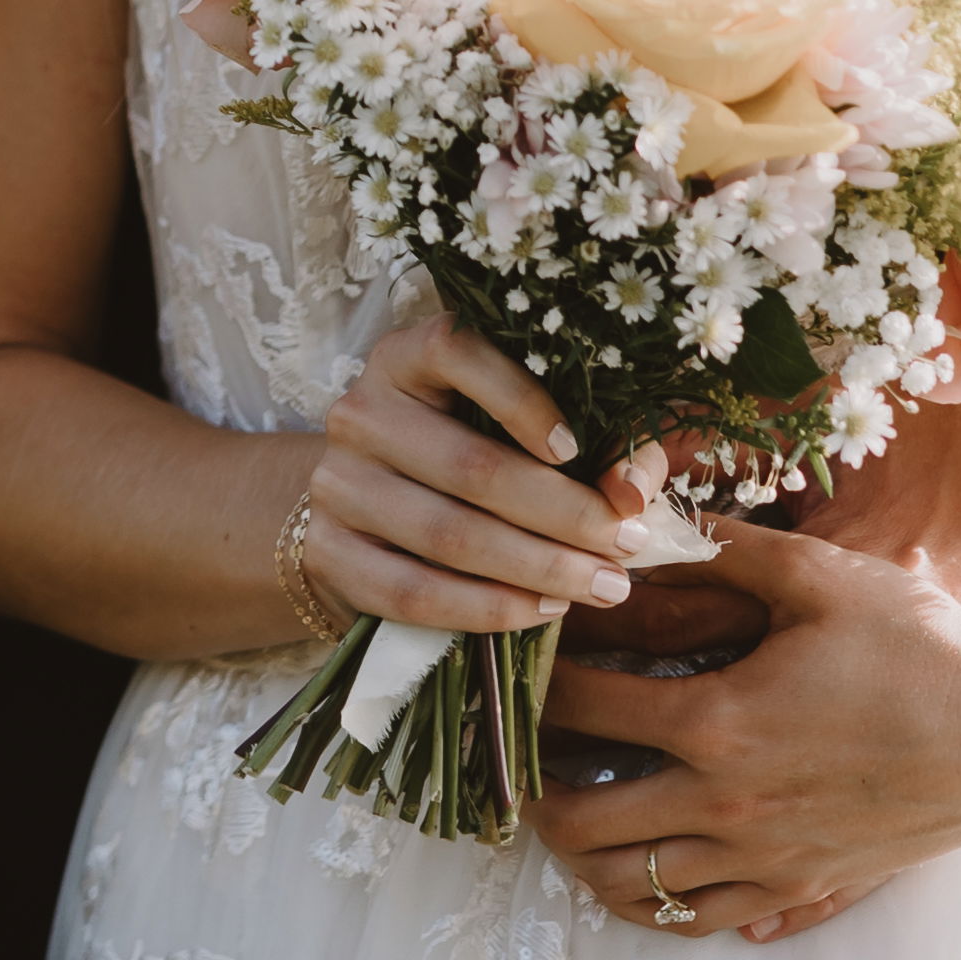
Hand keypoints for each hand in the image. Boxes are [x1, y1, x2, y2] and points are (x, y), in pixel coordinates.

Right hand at [304, 315, 648, 635]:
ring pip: (447, 535)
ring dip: (540, 568)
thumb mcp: (530, 430)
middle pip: (468, 465)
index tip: (576, 449)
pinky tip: (544, 609)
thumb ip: (600, 446)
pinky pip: (414, 592)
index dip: (518, 398)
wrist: (366, 510)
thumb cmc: (469, 454)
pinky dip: (490, 608)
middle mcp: (361, 412)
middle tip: (628, 544)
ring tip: (606, 586)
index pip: (452, 350)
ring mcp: (337, 484)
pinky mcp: (328, 552)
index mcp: (405, 360)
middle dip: (565, 513)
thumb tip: (632, 494)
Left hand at [529, 520, 960, 939]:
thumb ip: (722, 544)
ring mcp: (764, 859)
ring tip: (566, 812)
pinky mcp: (800, 890)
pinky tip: (639, 861)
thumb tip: (643, 514)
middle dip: (531, 789)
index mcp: (718, 721)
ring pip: (632, 888)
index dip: (535, 685)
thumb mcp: (819, 575)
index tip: (519, 664)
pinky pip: (696, 919)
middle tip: (520, 756)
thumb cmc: (922, 644)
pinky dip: (651, 898)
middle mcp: (728, 805)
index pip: (580, 711)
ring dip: (580, 854)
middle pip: (579, 824)